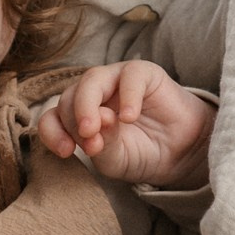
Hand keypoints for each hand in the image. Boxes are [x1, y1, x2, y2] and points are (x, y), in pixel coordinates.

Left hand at [35, 60, 216, 189]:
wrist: (182, 153)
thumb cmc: (142, 154)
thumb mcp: (116, 161)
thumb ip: (101, 146)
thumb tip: (96, 123)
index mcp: (78, 116)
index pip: (52, 118)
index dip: (53, 133)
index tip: (66, 152)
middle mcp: (92, 94)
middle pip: (68, 98)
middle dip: (75, 122)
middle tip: (90, 144)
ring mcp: (116, 80)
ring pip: (91, 80)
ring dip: (89, 105)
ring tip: (99, 128)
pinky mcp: (143, 73)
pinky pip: (130, 75)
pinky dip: (127, 96)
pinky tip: (130, 117)